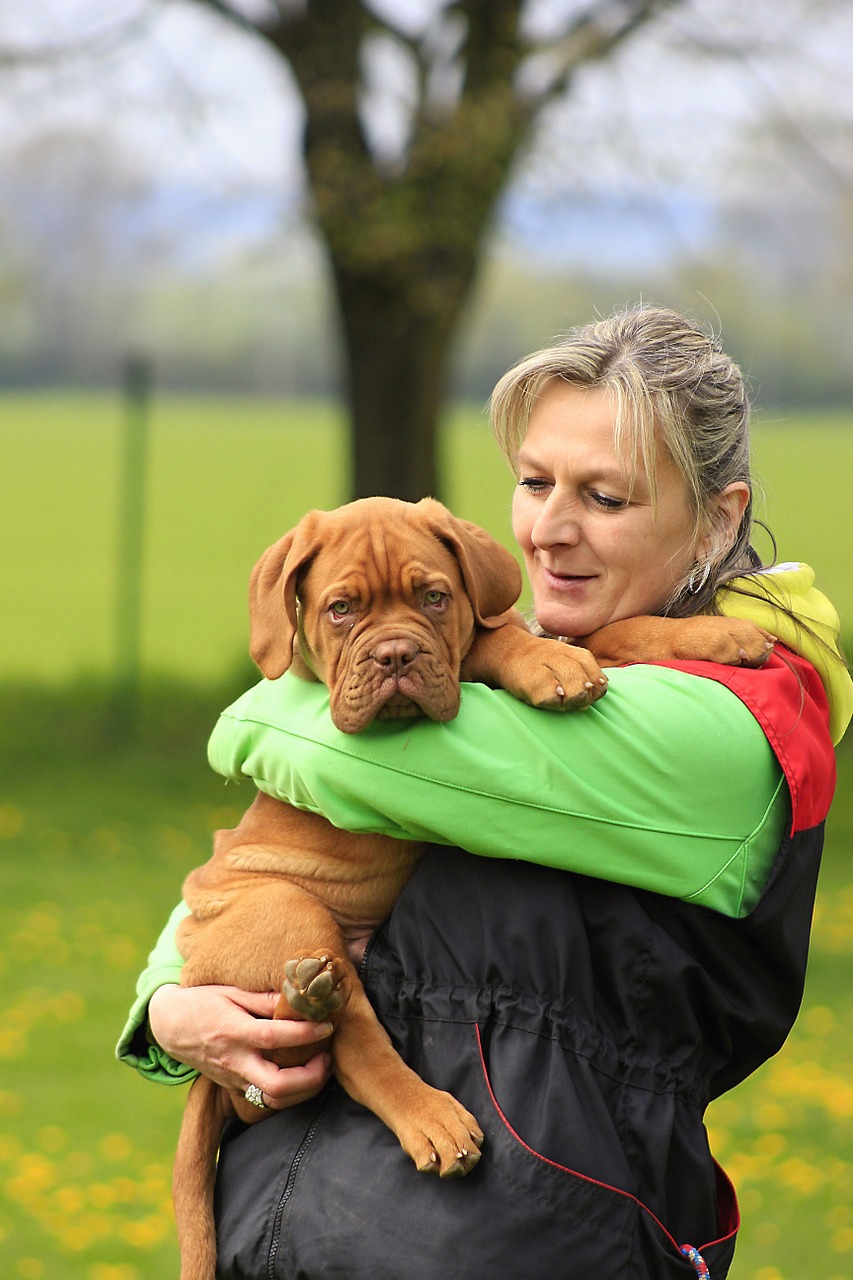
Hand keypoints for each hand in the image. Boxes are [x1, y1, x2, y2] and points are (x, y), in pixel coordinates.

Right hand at [148, 984, 332, 1109]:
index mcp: (233, 1031)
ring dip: (303, 1089)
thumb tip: (297, 995)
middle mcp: (234, 1060)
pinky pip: (265, 1099)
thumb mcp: (231, 990)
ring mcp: (233, 1078)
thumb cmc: (203, 1001)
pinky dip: (289, 1092)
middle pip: (277, 1085)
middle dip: (310, 1077)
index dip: (305, 1034)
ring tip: (320, 1066)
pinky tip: (302, 1074)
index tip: (326, 1025)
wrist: (170, 1026)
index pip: (274, 1037)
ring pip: (273, 1100)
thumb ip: (263, 998)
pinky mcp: (233, 1088)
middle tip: (326, 1057)